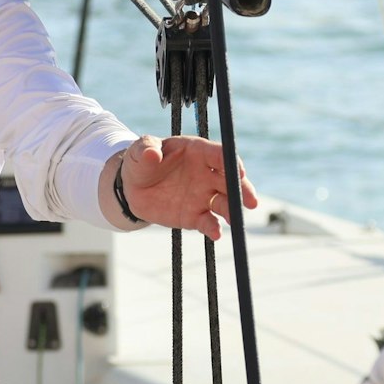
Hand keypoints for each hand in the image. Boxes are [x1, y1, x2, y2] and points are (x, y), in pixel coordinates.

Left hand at [117, 135, 257, 239]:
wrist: (132, 188)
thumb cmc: (141, 162)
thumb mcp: (139, 151)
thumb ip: (146, 149)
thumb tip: (151, 153)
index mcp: (198, 152)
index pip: (220, 154)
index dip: (231, 162)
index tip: (239, 172)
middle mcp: (207, 173)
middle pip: (231, 180)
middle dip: (243, 189)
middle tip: (251, 201)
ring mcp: (204, 195)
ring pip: (225, 203)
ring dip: (232, 211)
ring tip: (234, 219)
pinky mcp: (195, 216)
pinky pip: (208, 222)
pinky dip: (213, 228)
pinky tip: (215, 234)